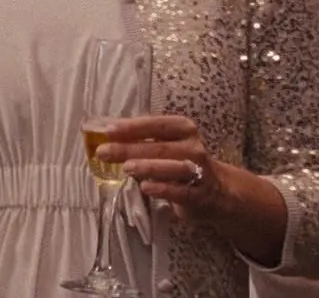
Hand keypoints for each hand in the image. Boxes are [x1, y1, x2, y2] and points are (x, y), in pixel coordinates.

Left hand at [96, 115, 224, 221]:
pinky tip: (146, 188)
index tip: (109, 130)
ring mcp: (199, 171)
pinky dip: (163, 189)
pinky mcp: (199, 194)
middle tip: (104, 152)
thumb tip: (103, 135)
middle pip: (160, 147)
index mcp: (183, 129)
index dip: (134, 126)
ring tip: (127, 168)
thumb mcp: (164, 145)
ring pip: (173, 168)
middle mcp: (193, 148)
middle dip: (130, 149)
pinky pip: (181, 191)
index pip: (158, 124)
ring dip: (149, 167)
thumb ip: (138, 140)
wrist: (215, 189)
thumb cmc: (179, 162)